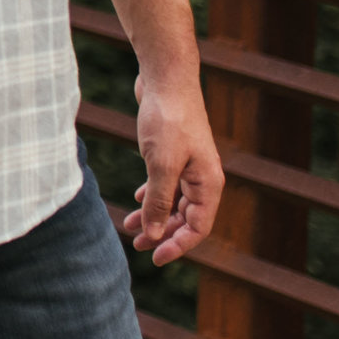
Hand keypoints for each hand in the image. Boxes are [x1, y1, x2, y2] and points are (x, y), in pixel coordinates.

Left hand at [120, 69, 222, 265]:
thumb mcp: (161, 165)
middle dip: (163, 234)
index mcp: (208, 184)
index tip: (154, 258)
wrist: (165, 79)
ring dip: (154, 216)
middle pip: (187, 218)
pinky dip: (152, 196)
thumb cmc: (168, 119)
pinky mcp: (174, 154)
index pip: (198, 227)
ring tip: (129, 227)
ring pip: (174, 202)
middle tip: (137, 246)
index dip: (178, 246)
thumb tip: (156, 235)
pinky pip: (166, 184)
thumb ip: (160, 202)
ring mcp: (189, 165)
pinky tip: (137, 201)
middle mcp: (203, 177)